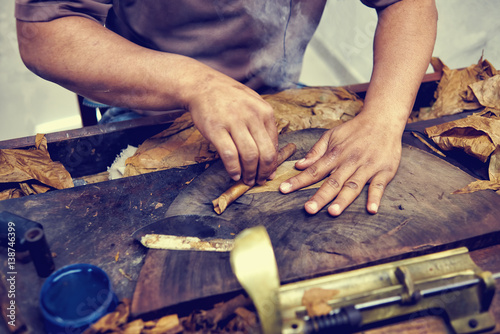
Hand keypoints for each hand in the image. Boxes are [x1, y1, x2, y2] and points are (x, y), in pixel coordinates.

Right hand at [187, 70, 278, 185]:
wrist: (202, 85)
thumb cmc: (230, 99)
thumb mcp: (253, 105)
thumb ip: (264, 127)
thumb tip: (272, 157)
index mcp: (265, 111)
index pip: (274, 144)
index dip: (272, 163)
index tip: (268, 173)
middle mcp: (252, 116)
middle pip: (265, 153)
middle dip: (264, 172)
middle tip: (259, 181)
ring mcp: (234, 122)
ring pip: (249, 156)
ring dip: (250, 173)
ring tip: (247, 180)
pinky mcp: (216, 129)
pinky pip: (229, 155)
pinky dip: (233, 169)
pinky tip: (234, 174)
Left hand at [279, 114, 402, 215]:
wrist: (383, 119)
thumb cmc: (354, 130)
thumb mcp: (332, 135)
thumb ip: (316, 152)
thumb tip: (299, 165)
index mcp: (335, 154)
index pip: (313, 171)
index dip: (298, 181)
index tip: (283, 190)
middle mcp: (349, 162)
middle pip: (333, 182)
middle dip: (320, 196)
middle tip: (308, 209)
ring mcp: (367, 167)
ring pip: (353, 186)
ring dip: (343, 199)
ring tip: (333, 212)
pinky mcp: (384, 171)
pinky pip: (379, 186)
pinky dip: (375, 197)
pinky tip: (371, 209)